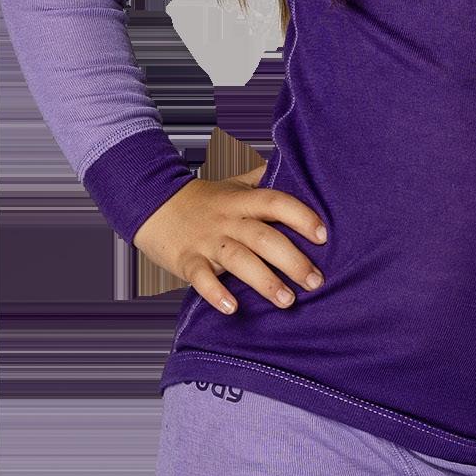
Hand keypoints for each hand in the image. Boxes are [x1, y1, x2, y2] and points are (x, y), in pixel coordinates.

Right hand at [133, 160, 327, 314]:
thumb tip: (297, 167)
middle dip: (292, 260)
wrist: (152, 204)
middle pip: (264, 237)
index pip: (276, 202)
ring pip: (238, 260)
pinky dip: (216, 293)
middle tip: (316, 282)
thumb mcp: (234, 184)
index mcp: (242, 201)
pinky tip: (233, 308)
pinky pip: (201, 278)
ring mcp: (207, 241)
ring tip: (287, 301)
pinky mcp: (187, 260)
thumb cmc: (204, 200)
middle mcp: (228, 220)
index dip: (301, 216)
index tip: (324, 236)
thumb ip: (264, 179)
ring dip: (265, 282)